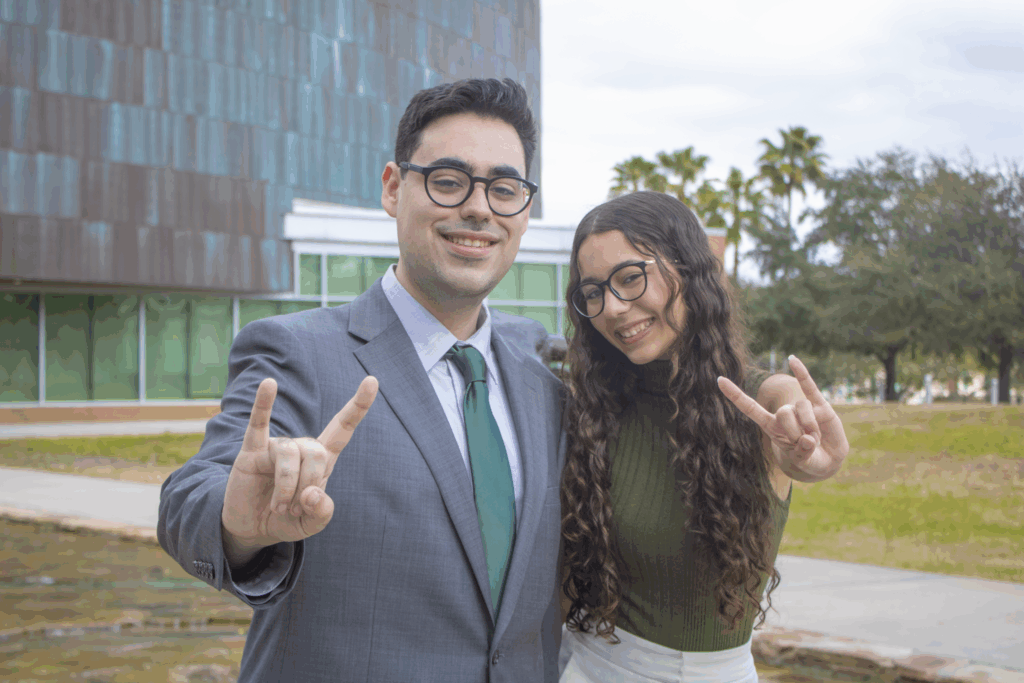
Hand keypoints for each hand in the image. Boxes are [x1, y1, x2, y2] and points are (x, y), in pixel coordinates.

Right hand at [221, 376, 378, 567]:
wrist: (251, 529)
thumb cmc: (286, 520)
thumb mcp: (312, 524)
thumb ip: (322, 513)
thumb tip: (311, 494)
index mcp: (321, 460)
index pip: (343, 428)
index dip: (359, 406)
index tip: (372, 380)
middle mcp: (300, 447)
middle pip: (316, 452)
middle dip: (309, 484)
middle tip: (294, 509)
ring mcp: (276, 447)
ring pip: (290, 455)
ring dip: (287, 487)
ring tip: (279, 508)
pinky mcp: (251, 452)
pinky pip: (258, 423)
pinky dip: (264, 404)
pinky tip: (269, 384)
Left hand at [716, 356, 848, 480]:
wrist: (829, 458)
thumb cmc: (810, 460)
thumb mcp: (803, 461)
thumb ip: (803, 453)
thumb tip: (808, 439)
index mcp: (772, 427)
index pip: (750, 408)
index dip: (736, 395)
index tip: (719, 379)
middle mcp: (784, 414)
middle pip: (783, 412)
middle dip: (796, 431)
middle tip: (805, 444)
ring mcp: (801, 409)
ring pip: (801, 406)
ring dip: (810, 426)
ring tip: (816, 438)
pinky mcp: (820, 405)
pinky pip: (809, 386)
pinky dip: (801, 373)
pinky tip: (792, 359)